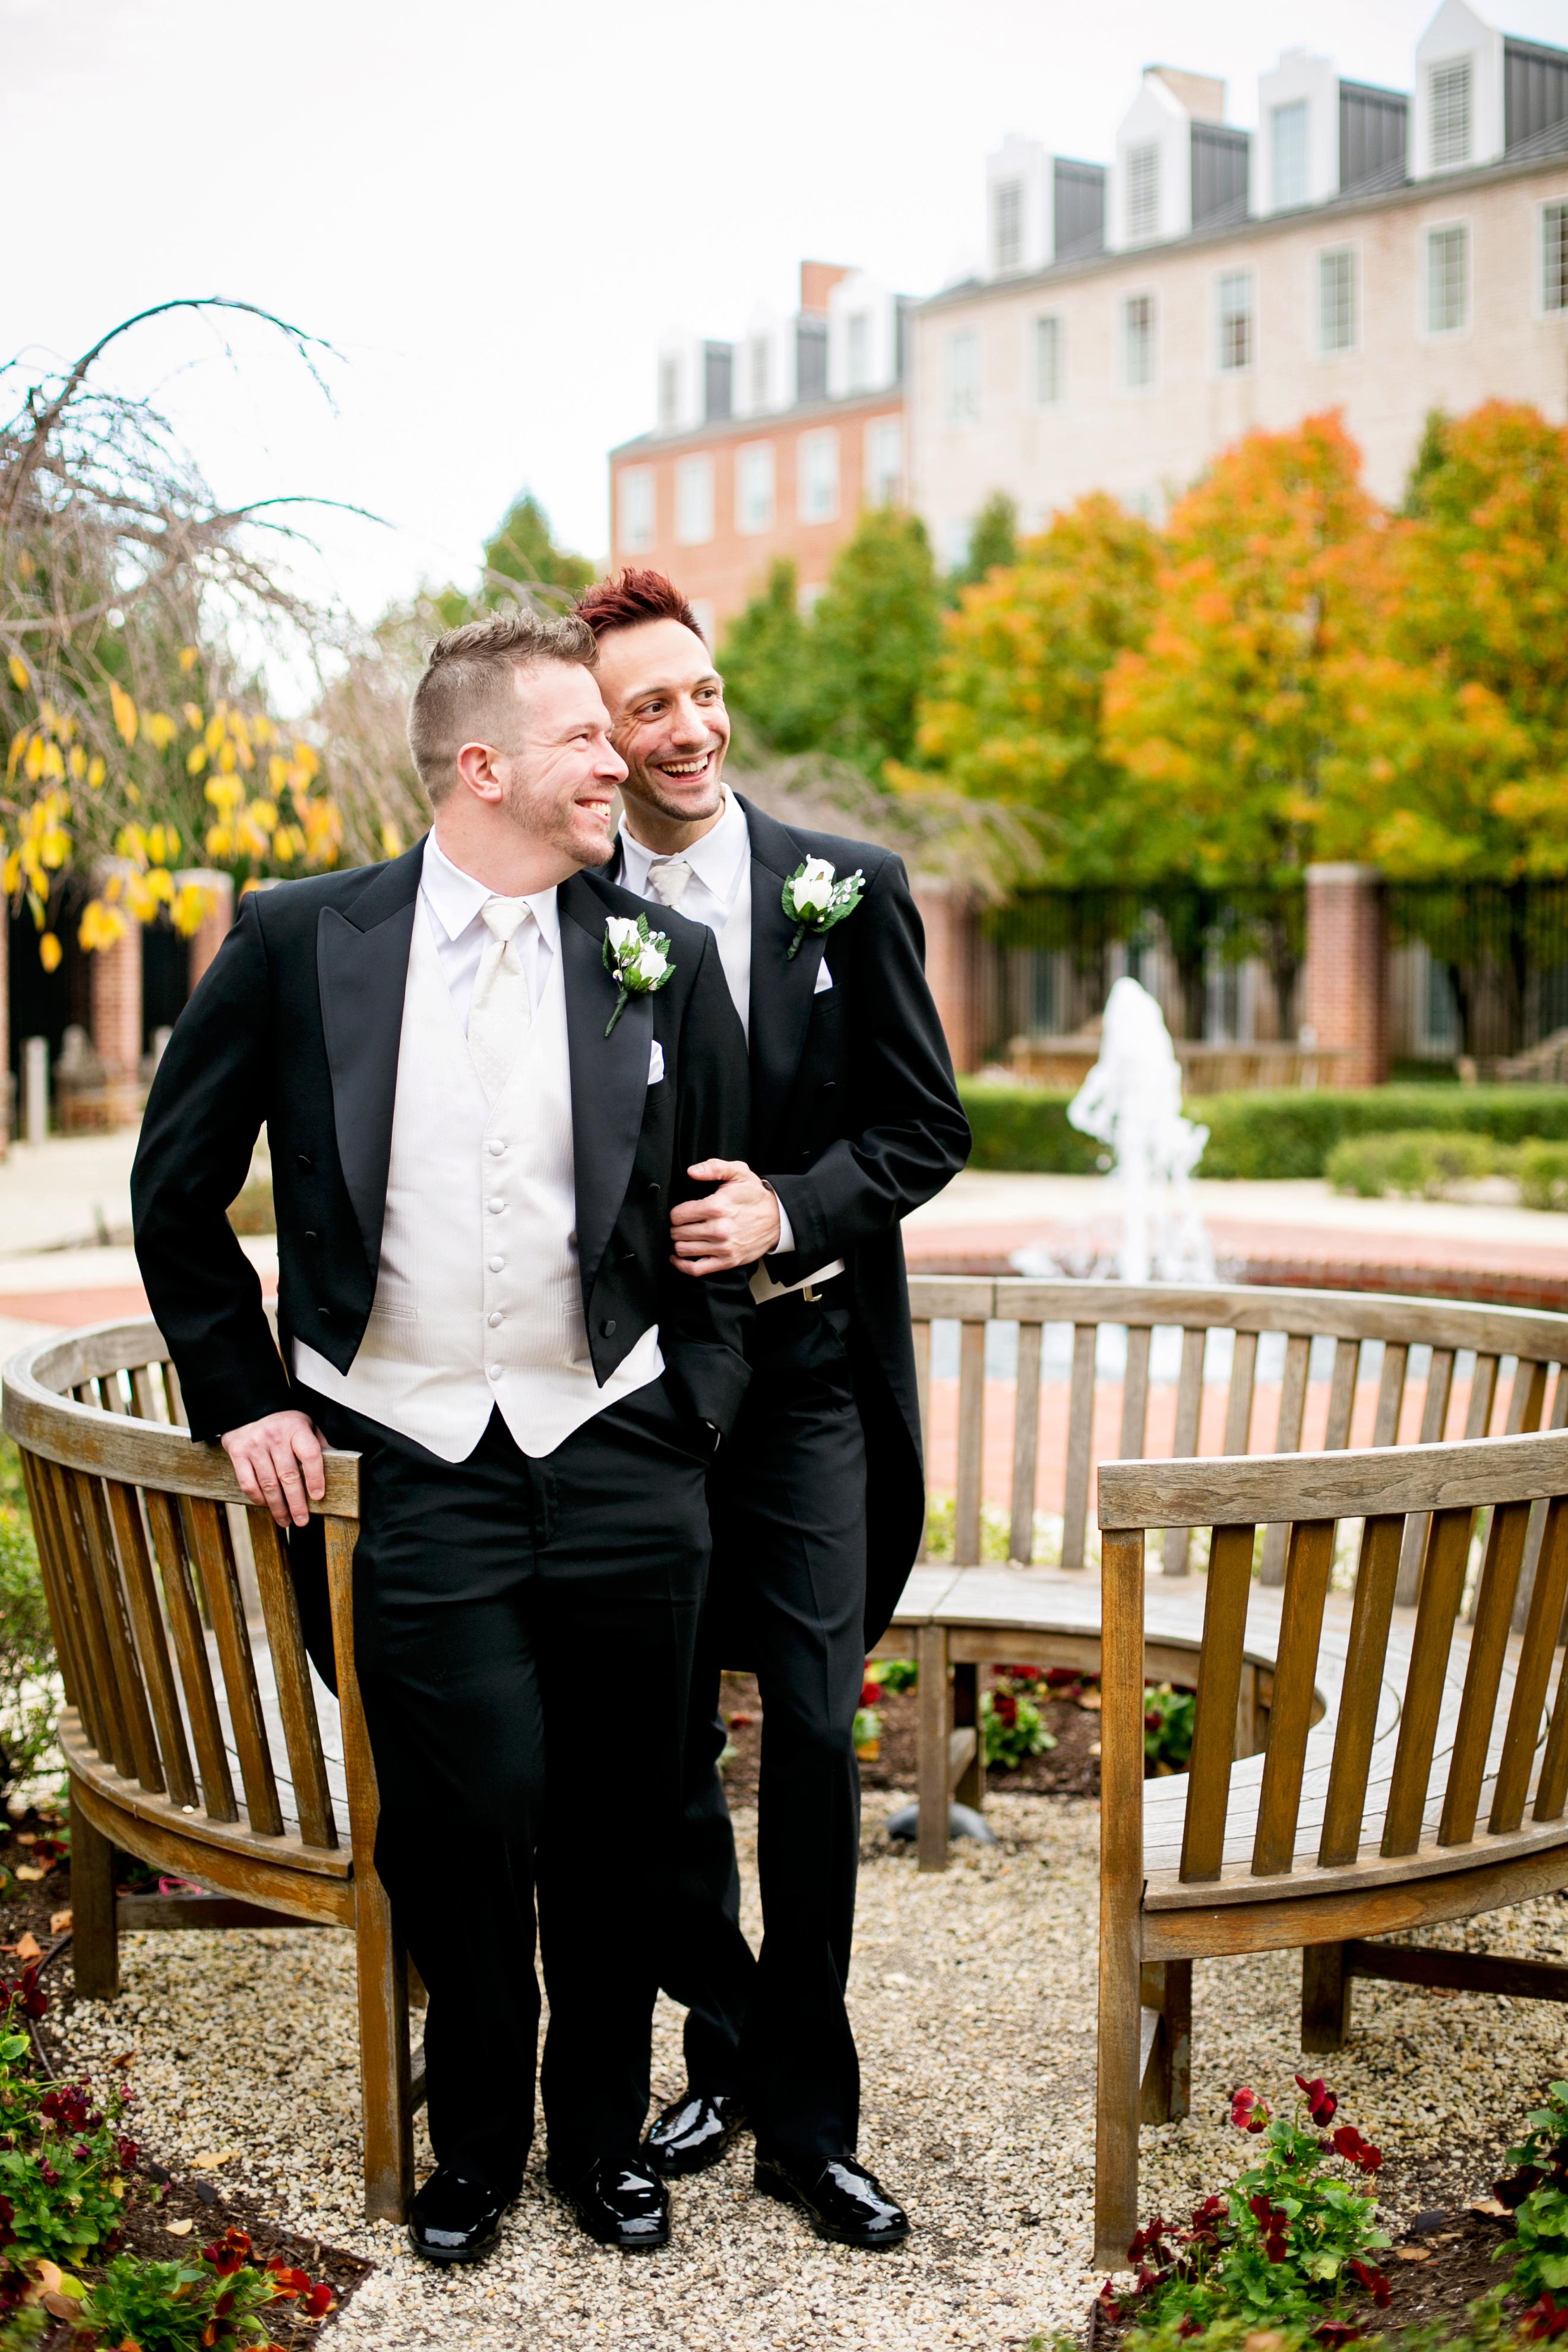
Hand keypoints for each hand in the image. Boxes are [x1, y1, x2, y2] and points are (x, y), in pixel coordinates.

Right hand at [221, 1409, 325, 1528]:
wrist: (248, 1407)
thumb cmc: (283, 1423)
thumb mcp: (305, 1424)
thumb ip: (319, 1443)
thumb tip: (340, 1461)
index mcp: (296, 1428)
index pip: (309, 1455)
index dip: (315, 1478)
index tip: (318, 1497)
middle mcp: (275, 1436)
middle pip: (289, 1476)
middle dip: (297, 1503)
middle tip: (302, 1521)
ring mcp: (255, 1445)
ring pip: (268, 1484)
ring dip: (278, 1507)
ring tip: (286, 1520)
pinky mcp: (237, 1452)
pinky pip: (248, 1483)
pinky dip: (258, 1498)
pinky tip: (266, 1505)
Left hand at [670, 1158, 780, 1277]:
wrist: (778, 1218)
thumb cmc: (755, 1196)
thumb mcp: (739, 1173)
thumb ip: (714, 1167)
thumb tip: (692, 1172)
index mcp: (717, 1207)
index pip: (678, 1215)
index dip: (676, 1213)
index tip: (682, 1212)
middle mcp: (719, 1229)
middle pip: (678, 1233)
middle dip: (676, 1228)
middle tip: (683, 1224)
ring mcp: (723, 1248)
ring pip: (683, 1249)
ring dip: (679, 1243)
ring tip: (684, 1237)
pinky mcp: (728, 1261)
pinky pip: (695, 1269)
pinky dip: (681, 1265)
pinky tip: (678, 1258)